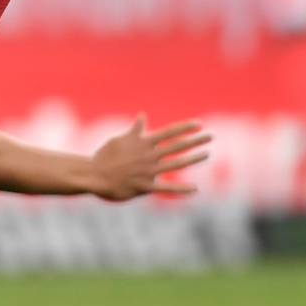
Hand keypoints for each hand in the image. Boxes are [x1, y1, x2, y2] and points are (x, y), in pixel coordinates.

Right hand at [90, 116, 210, 201]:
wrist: (94, 175)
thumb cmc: (105, 156)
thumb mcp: (119, 140)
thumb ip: (135, 131)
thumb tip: (142, 116)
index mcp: (143, 143)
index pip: (169, 132)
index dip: (185, 128)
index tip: (199, 123)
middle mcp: (148, 156)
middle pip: (177, 146)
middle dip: (195, 140)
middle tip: (211, 136)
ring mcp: (148, 171)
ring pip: (175, 164)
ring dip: (193, 159)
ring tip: (207, 154)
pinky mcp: (144, 187)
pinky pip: (166, 189)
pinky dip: (181, 189)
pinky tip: (195, 189)